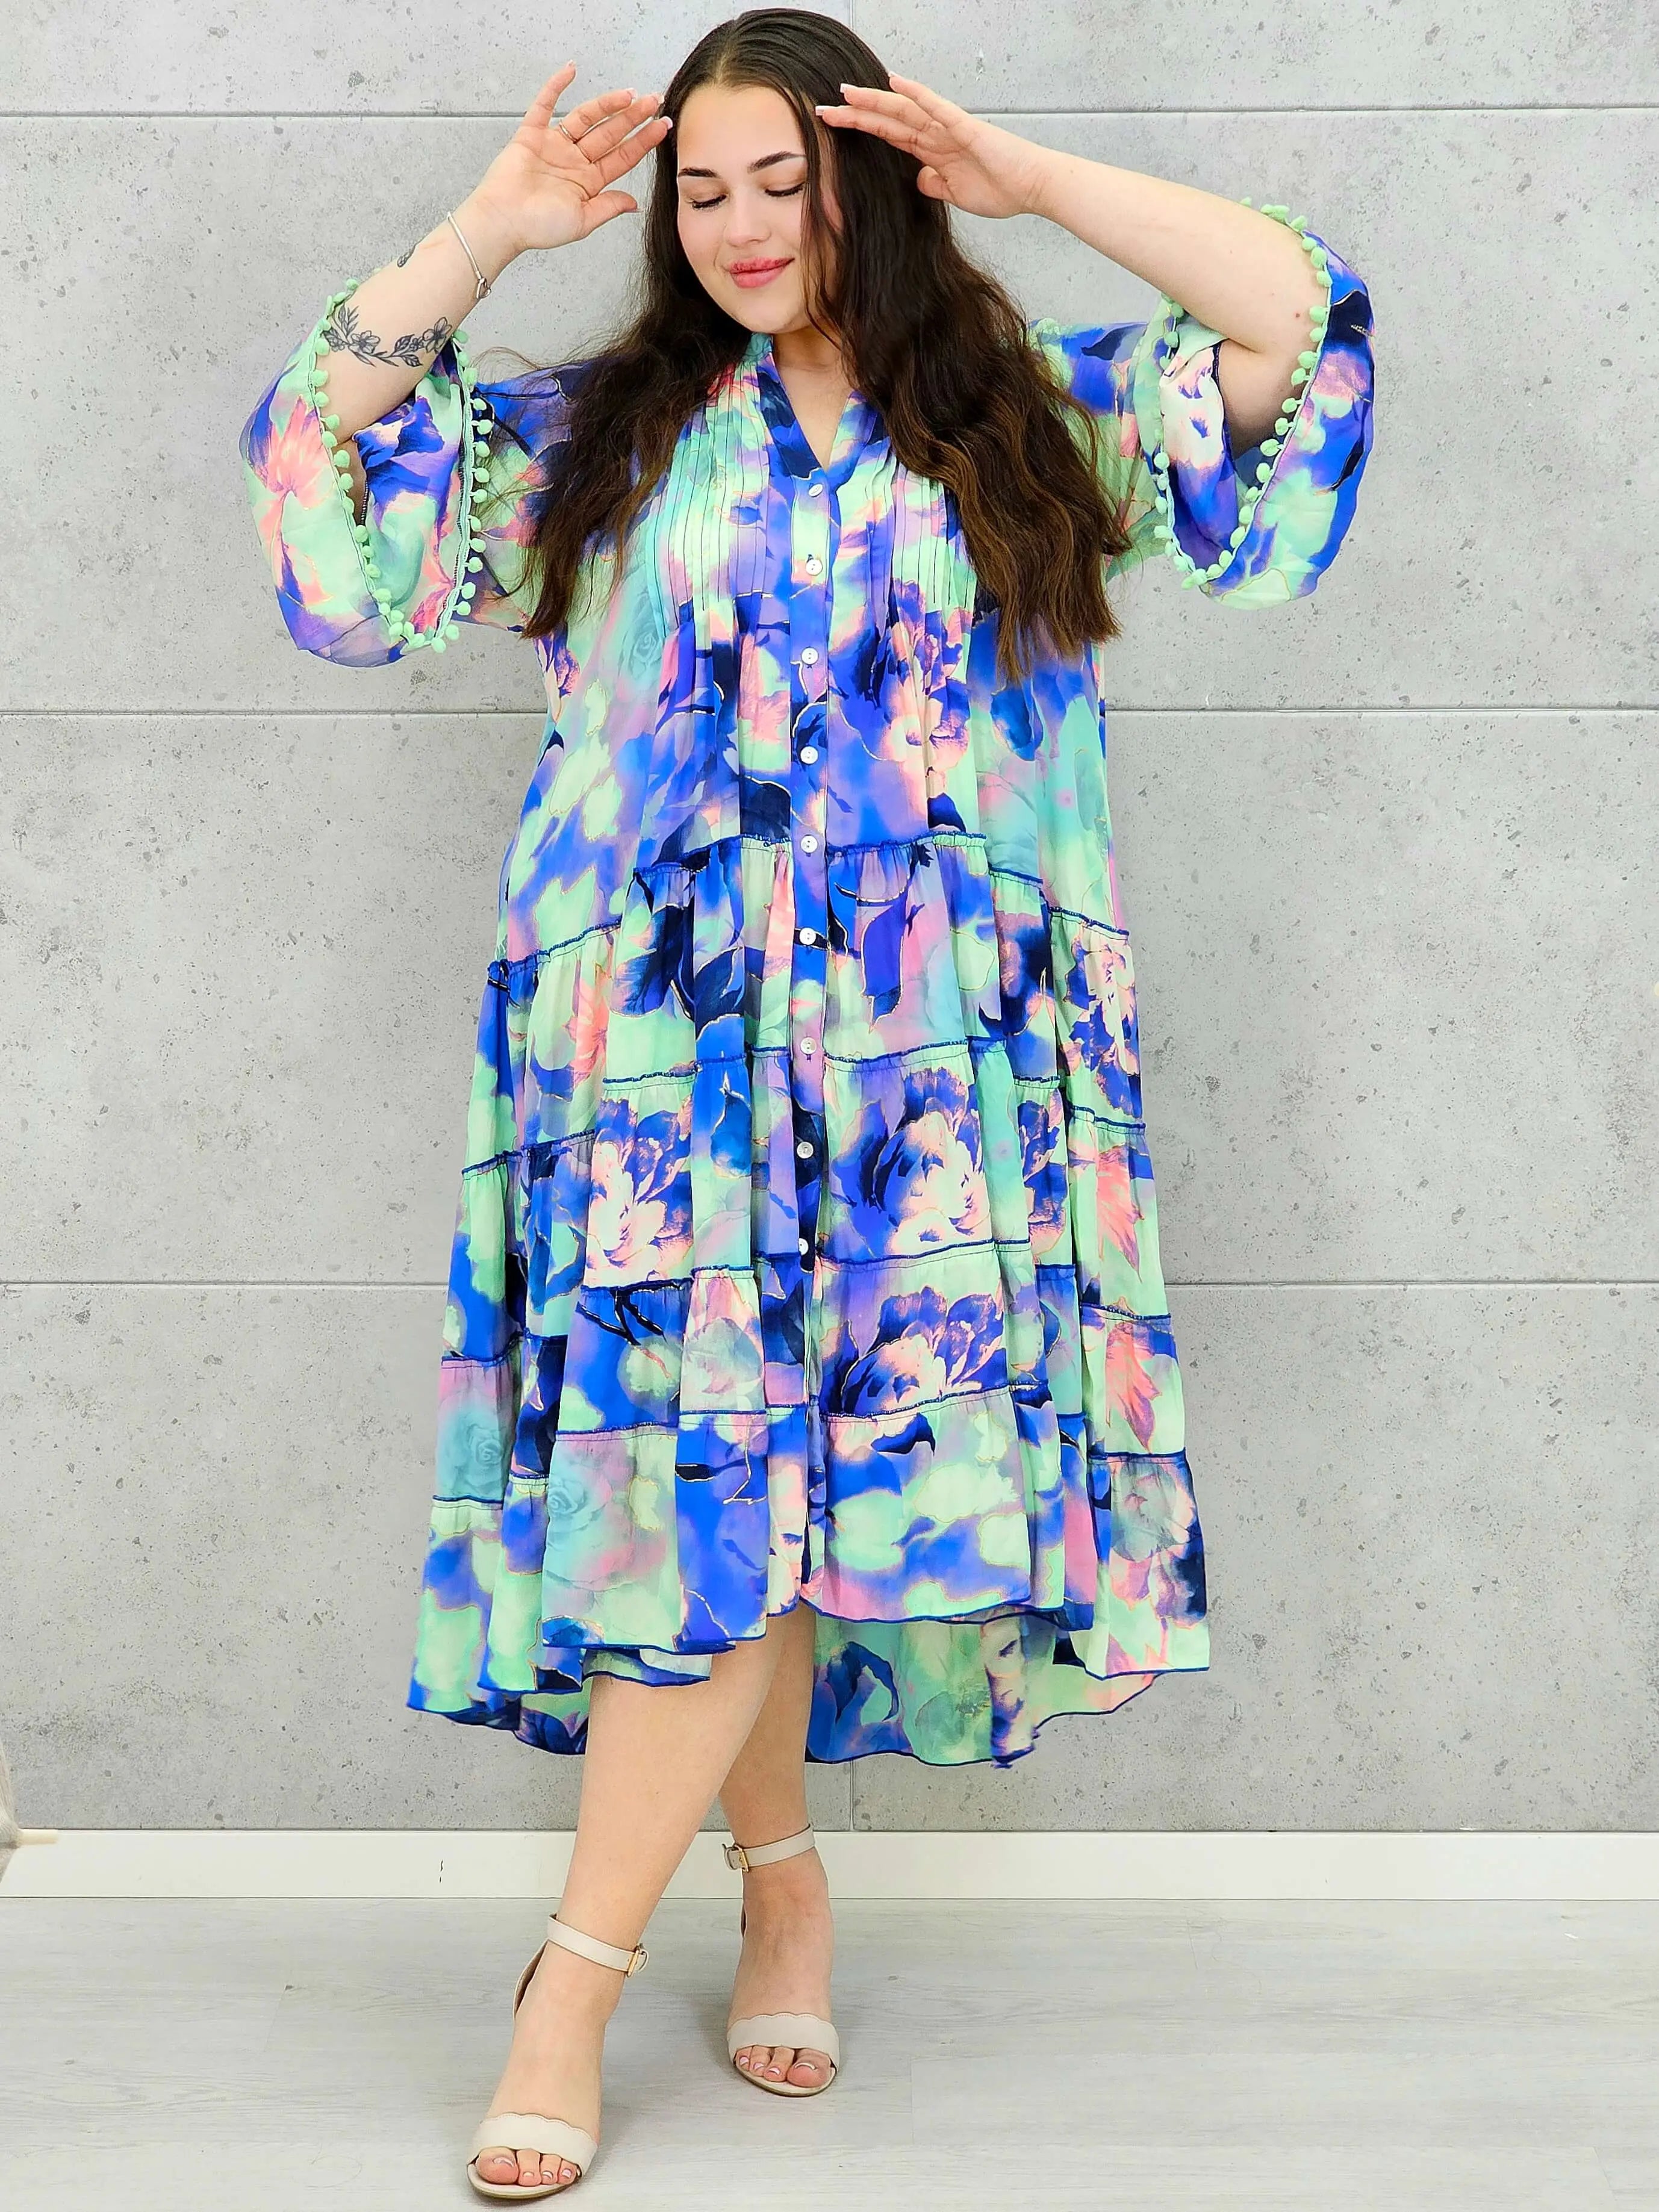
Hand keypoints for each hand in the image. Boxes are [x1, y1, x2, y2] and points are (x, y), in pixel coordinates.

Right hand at [470, 61, 670, 254]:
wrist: (503, 221)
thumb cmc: (538, 226)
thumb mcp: (583, 221)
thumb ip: (608, 207)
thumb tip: (633, 203)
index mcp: (588, 182)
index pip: (623, 157)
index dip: (643, 141)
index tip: (662, 126)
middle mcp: (574, 161)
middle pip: (610, 133)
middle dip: (633, 117)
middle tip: (653, 100)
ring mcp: (554, 146)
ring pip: (586, 117)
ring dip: (607, 104)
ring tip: (629, 93)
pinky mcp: (531, 134)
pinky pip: (544, 104)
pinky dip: (556, 86)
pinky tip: (572, 69)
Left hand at [814, 72, 1051, 219]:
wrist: (1032, 187)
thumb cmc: (1000, 189)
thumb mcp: (955, 195)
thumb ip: (934, 184)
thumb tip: (919, 179)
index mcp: (932, 151)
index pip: (889, 135)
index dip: (861, 128)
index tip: (833, 125)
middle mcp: (936, 134)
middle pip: (889, 119)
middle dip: (856, 114)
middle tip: (824, 108)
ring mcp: (949, 128)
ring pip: (905, 109)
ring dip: (876, 101)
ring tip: (847, 93)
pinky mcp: (965, 128)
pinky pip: (936, 107)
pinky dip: (915, 94)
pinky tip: (895, 82)